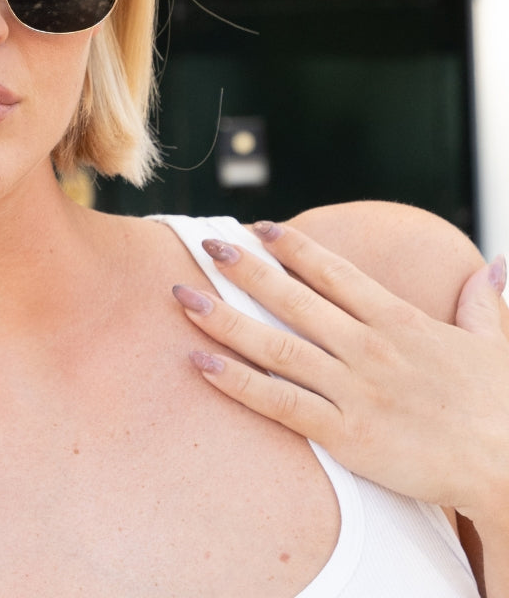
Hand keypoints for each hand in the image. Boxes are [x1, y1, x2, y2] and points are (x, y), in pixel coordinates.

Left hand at [172, 220, 508, 527]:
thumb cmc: (503, 408)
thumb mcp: (497, 344)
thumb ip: (485, 302)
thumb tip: (495, 264)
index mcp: (399, 321)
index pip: (334, 272)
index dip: (292, 247)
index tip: (259, 227)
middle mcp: (368, 348)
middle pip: (292, 298)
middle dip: (244, 269)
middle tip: (206, 244)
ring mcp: (353, 390)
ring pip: (275, 345)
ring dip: (225, 318)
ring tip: (183, 296)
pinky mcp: (345, 433)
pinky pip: (279, 403)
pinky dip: (236, 381)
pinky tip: (200, 362)